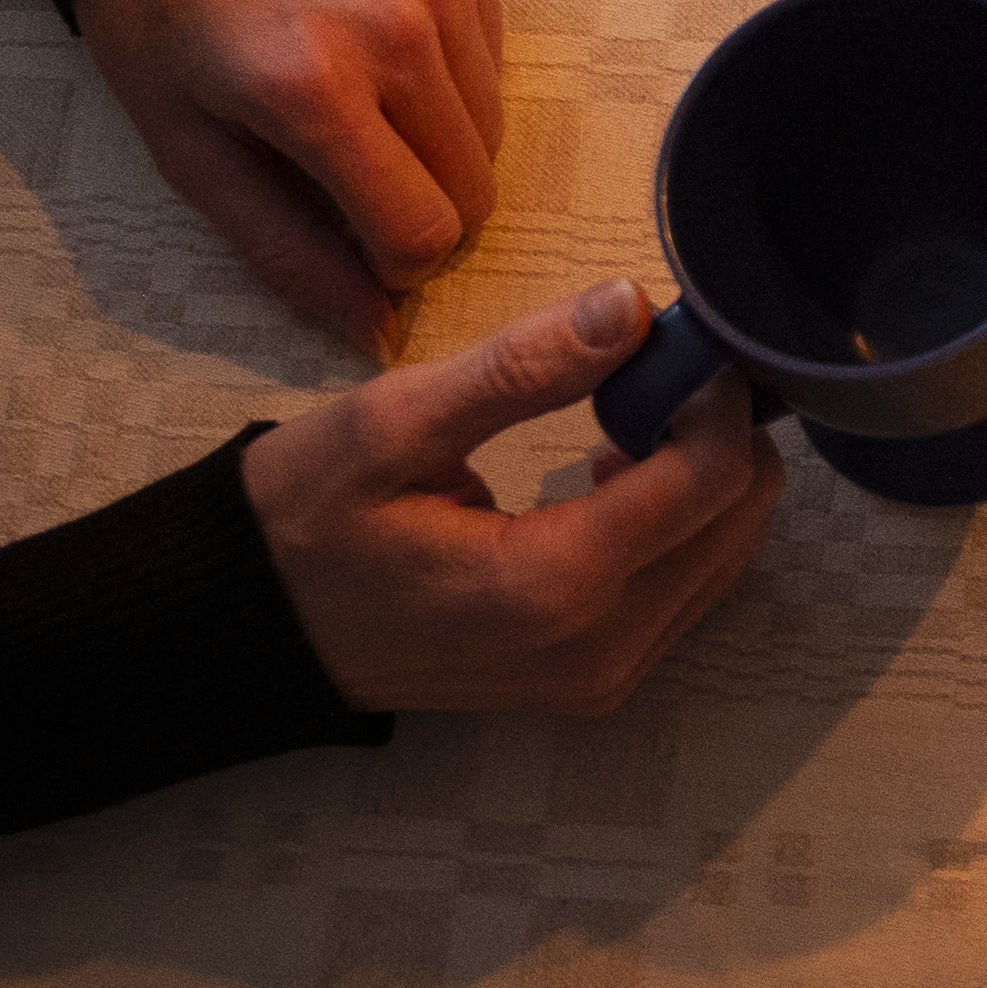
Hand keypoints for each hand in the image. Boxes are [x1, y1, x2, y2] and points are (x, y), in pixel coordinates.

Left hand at [79, 0, 503, 355]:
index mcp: (311, 91)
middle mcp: (392, 27)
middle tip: (352, 173)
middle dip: (421, 206)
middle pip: (473, 187)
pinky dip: (450, 74)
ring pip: (492, 127)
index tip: (353, 236)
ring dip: (438, 141)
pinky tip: (382, 42)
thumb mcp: (189, 151)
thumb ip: (286, 252)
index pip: (422, 233)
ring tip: (362, 102)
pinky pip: (494, 54)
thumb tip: (377, 331)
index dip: (391, 261)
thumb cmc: (160, 14)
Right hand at [241, 278, 783, 713]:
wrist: (248, 627)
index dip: (718, 393)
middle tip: (650, 367)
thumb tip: (632, 308)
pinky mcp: (594, 679)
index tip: (678, 335)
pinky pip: (687, 587)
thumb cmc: (302, 522)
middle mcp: (597, 649)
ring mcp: (600, 676)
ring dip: (702, 473)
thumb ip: (520, 369)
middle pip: (738, 519)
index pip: (710, 478)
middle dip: (718, 428)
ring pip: (726, 554)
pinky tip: (611, 472)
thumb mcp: (390, 425)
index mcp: (550, 586)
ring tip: (622, 415)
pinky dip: (678, 521)